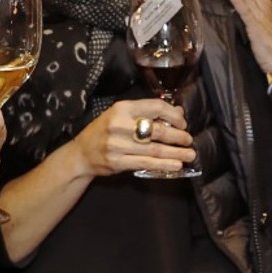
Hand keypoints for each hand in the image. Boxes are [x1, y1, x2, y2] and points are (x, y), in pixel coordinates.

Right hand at [76, 99, 194, 177]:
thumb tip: (178, 113)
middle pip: (158, 130)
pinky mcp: (118, 162)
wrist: (81, 153)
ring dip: (176, 153)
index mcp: (122, 108)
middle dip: (178, 136)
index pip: (155, 107)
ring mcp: (118, 145)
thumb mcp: (122, 116)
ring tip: (190, 154)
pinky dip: (164, 165)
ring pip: (155, 149)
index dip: (173, 115)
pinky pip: (146, 163)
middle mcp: (120, 125)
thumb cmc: (104, 131)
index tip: (182, 124)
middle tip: (189, 140)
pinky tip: (176, 165)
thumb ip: (147, 113)